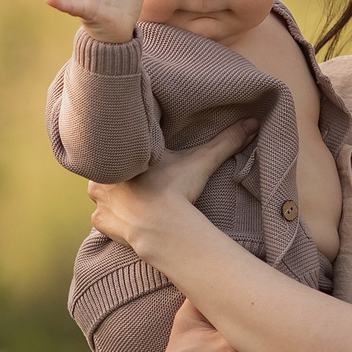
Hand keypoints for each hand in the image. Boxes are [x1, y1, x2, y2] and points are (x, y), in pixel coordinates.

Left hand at [86, 117, 255, 259]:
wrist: (161, 229)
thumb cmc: (176, 191)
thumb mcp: (201, 161)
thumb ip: (224, 141)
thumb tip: (253, 123)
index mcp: (119, 156)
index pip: (118, 149)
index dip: (129, 153)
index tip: (142, 160)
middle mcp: (101, 177)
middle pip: (109, 172)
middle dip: (122, 175)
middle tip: (140, 181)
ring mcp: (99, 202)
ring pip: (103, 195)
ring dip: (115, 197)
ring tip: (133, 200)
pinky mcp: (101, 224)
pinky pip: (103, 219)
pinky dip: (114, 220)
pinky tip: (128, 219)